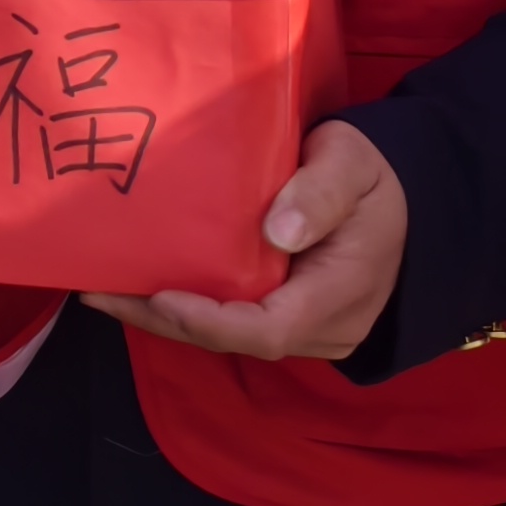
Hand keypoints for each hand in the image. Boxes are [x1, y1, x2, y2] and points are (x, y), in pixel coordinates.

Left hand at [88, 120, 404, 362]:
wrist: (405, 198)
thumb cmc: (372, 175)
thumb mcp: (353, 165)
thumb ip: (321, 193)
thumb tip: (278, 232)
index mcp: (342, 291)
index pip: (270, 328)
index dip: (212, 322)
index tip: (161, 296)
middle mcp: (323, 326)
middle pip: (236, 340)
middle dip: (165, 322)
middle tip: (100, 294)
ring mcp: (305, 329)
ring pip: (229, 337)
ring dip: (165, 318)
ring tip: (102, 290)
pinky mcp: (286, 316)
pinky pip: (233, 322)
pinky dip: (185, 309)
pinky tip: (137, 286)